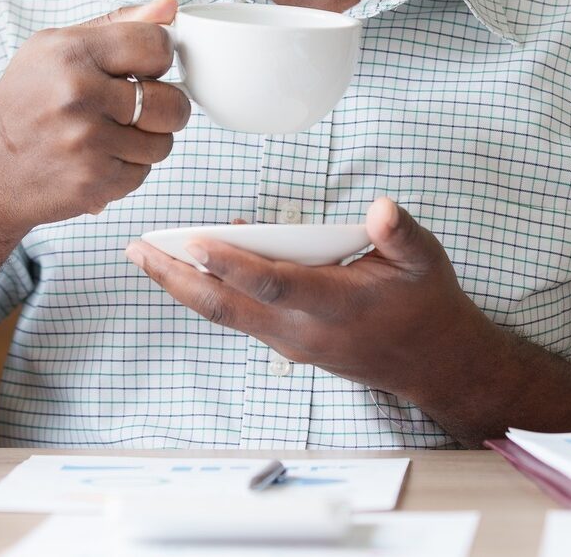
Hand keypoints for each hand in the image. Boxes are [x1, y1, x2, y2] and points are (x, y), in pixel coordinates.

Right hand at [0, 0, 192, 232]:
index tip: (145, 67)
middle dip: (165, 107)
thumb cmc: (24, 101)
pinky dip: (127, 169)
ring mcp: (85, 142)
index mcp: (69, 53)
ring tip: (112, 135)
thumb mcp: (56, 48)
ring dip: (146, 141)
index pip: (155, 45)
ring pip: (163, 143)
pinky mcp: (92, 182)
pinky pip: (143, 174)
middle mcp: (76, 95)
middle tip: (139, 107)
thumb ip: (117, 25)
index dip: (158, 58)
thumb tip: (169, 6)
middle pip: (171, 102)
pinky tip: (98, 159)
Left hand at [123, 197, 505, 400]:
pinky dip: (209, 288)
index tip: (194, 240)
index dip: (233, 263)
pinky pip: (237, 313)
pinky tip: (192, 257)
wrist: (433, 363)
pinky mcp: (285, 341)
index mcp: (337, 306)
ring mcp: (290, 341)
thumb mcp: (425, 261)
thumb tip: (382, 208)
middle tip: (138, 249)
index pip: (274, 284)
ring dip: (182, 285)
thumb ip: (400, 234)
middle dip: (177, 278)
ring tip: (145, 254)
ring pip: (224, 313)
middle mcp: (303, 330)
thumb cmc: (426, 303)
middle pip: (227, 306)